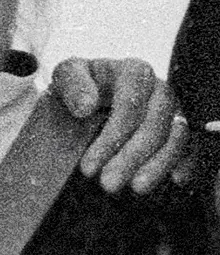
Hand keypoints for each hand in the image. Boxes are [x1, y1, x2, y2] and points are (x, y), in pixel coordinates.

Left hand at [50, 57, 187, 193]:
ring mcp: (175, 110)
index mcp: (133, 72)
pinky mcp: (181, 129)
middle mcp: (159, 89)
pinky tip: (174, 180)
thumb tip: (86, 106)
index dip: (112, 137)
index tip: (88, 166)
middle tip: (107, 184)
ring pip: (176, 138)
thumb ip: (72, 85)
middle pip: (155, 124)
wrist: (89, 98)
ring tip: (135, 188)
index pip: (130, 105)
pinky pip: (193, 148)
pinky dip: (187, 164)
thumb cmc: (79, 86)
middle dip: (131, 158)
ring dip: (157, 166)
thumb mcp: (66, 78)